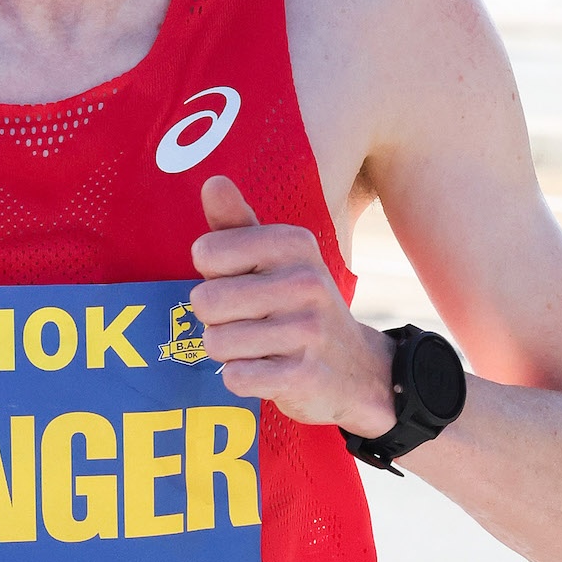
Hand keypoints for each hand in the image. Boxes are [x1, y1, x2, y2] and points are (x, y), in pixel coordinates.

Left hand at [190, 176, 395, 432]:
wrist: (356, 367)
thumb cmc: (297, 304)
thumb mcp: (274, 258)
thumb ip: (236, 223)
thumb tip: (212, 182)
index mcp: (293, 244)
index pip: (206, 253)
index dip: (212, 275)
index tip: (242, 282)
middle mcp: (305, 282)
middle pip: (205, 301)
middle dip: (214, 319)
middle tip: (248, 321)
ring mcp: (308, 331)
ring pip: (216, 342)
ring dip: (228, 351)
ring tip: (260, 346)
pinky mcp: (305, 376)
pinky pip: (236, 377)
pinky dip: (242, 379)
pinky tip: (269, 371)